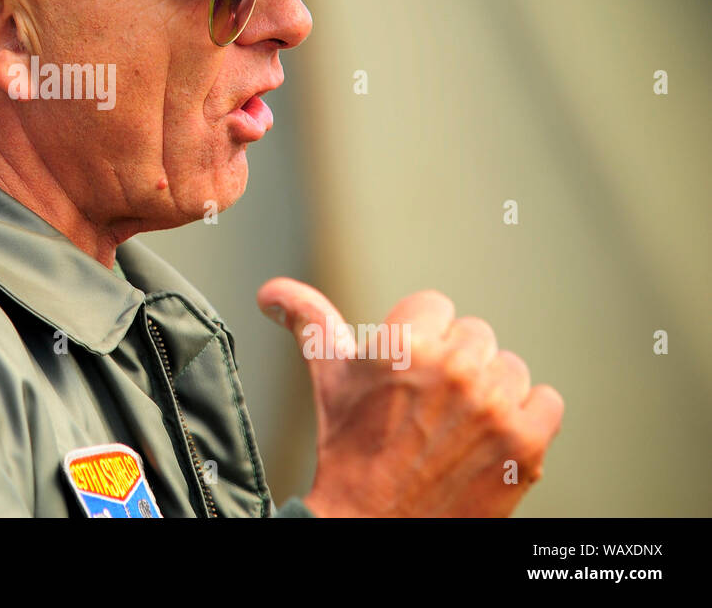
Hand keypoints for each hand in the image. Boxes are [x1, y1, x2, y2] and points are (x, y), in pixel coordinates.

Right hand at [258, 277, 563, 516]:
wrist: (373, 526)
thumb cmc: (347, 449)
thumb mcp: (327, 378)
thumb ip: (308, 321)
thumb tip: (270, 292)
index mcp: (405, 345)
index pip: (435, 305)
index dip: (418, 338)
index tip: (405, 373)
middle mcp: (454, 369)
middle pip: (474, 335)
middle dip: (452, 365)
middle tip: (426, 405)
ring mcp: (494, 407)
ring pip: (510, 367)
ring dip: (490, 391)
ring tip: (454, 424)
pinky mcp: (524, 444)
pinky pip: (546, 401)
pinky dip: (526, 418)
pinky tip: (490, 436)